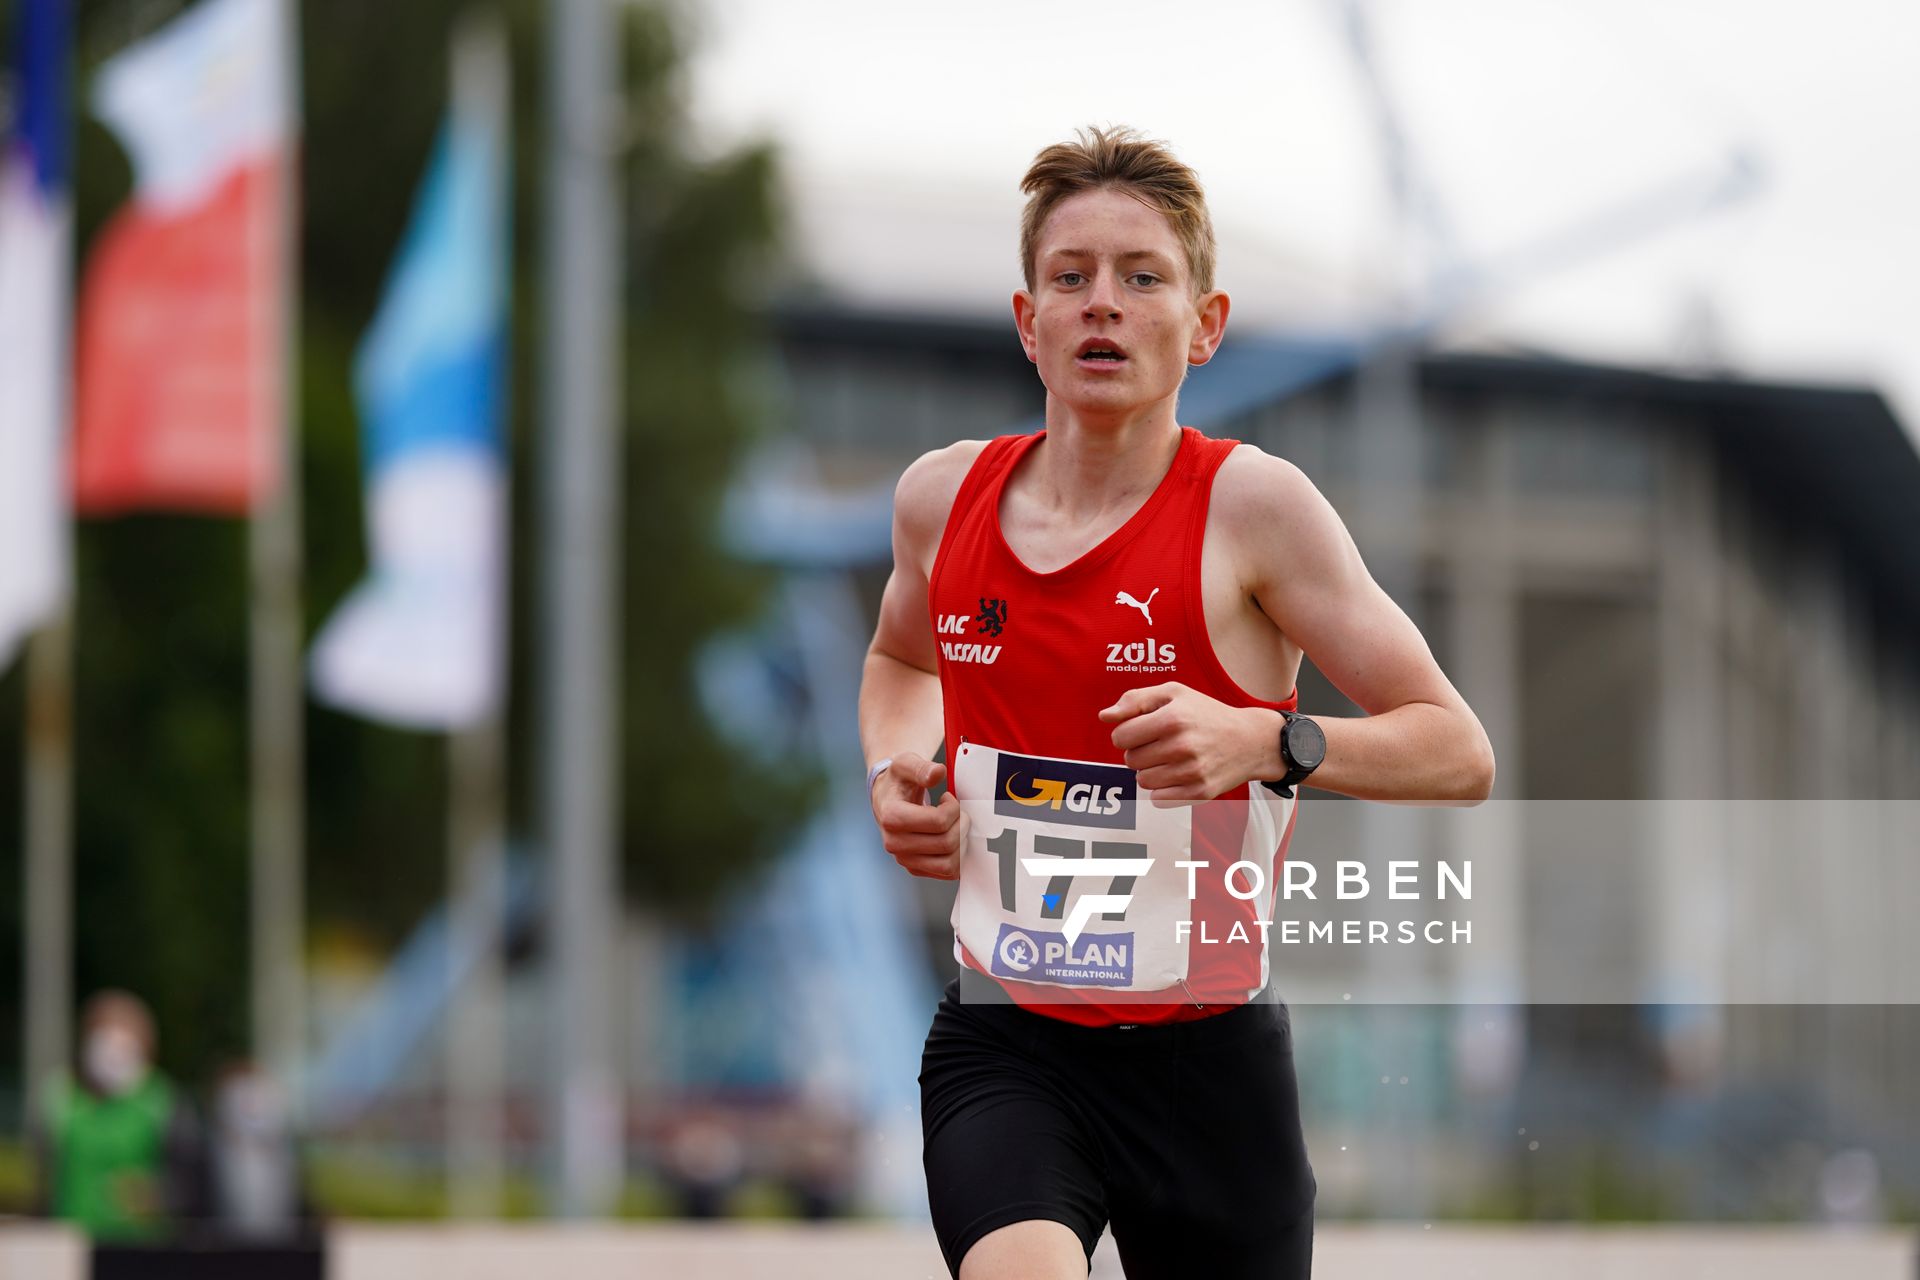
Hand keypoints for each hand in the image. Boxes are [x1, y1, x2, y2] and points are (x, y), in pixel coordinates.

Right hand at [870, 752, 968, 879]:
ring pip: (949, 864)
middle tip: (957, 811)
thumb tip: (937, 773)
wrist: (887, 798)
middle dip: (962, 824)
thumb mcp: (906, 764)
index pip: (938, 822)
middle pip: (946, 843)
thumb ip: (921, 768)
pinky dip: (958, 857)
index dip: (953, 808)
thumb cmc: (898, 781)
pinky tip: (953, 838)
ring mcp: (904, 859)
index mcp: (891, 817)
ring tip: (956, 826)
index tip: (948, 798)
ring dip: (962, 843)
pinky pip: (947, 873)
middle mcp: (894, 843)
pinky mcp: (914, 868)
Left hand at [1099, 682, 1278, 806]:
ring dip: (1150, 770)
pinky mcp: (1200, 792)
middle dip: (1140, 751)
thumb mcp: (1173, 693)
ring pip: (1142, 780)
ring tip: (1171, 758)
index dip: (1127, 733)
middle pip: (1130, 760)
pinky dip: (1162, 788)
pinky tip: (1178, 773)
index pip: (1120, 736)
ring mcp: (1192, 771)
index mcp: (1172, 718)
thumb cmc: (1206, 714)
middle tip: (1161, 743)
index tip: (1143, 730)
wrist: (1250, 740)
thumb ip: (1135, 700)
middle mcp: (1182, 745)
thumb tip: (1104, 716)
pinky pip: (1158, 798)